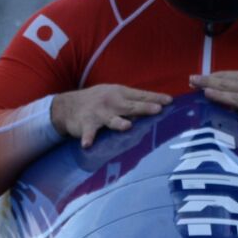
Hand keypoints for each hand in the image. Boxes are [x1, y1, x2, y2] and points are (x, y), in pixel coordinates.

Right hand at [50, 85, 170, 146]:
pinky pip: (88, 133)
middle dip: (144, 107)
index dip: (155, 97)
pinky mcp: (86, 124)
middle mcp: (111, 101)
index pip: (141, 95)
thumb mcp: (115, 94)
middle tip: (157, 110)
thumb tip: (157, 105)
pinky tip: (87, 145)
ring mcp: (98, 113)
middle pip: (130, 106)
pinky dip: (88, 138)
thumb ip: (133, 100)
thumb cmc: (98, 100)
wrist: (67, 105)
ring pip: (111, 119)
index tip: (170, 101)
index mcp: (120, 93)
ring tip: (127, 126)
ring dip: (118, 122)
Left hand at [191, 71, 237, 138]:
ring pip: (235, 98)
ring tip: (207, 93)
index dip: (208, 77)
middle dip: (208, 82)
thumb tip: (214, 88)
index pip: (224, 76)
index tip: (194, 80)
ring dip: (221, 96)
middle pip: (226, 84)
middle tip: (192, 80)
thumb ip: (236, 86)